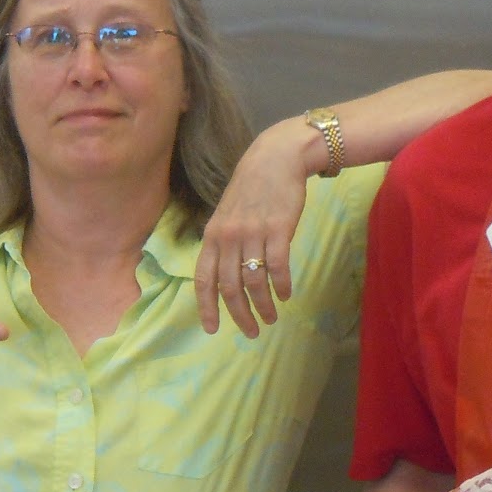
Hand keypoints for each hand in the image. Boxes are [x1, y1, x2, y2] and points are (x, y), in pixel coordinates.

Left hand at [195, 121, 312, 336]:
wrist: (276, 159)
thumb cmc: (253, 188)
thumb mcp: (227, 214)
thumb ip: (224, 243)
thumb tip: (224, 276)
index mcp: (213, 236)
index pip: (204, 279)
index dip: (207, 307)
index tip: (212, 328)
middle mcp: (229, 237)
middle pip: (230, 287)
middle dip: (239, 315)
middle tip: (251, 332)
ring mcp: (253, 234)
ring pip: (254, 282)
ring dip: (264, 306)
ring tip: (271, 317)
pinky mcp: (278, 230)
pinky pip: (278, 267)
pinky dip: (282, 286)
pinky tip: (286, 294)